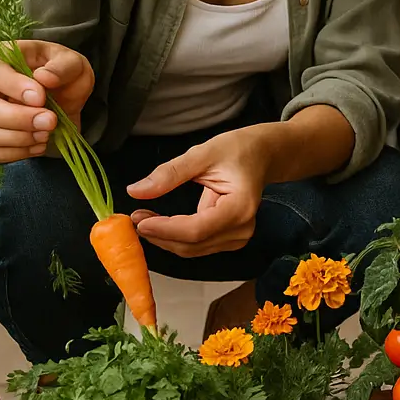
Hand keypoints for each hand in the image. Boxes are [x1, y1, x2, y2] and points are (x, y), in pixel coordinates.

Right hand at [0, 40, 93, 162]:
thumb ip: (62, 66)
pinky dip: (16, 153)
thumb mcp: (72, 62)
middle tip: (49, 121)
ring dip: (18, 139)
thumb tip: (44, 77)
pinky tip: (38, 145)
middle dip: (17, 119)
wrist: (65, 98)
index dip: (14, 87)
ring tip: (46, 134)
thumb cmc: (62, 74)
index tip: (41, 97)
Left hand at [126, 126, 275, 257]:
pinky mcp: (229, 239)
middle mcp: (242, 228)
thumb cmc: (239, 149)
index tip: (139, 221)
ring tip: (144, 218)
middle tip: (135, 217)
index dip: (165, 229)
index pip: (196, 230)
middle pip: (192, 244)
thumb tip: (136, 190)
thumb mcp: (203, 153)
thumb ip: (170, 173)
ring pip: (192, 249)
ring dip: (165, 238)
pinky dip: (175, 238)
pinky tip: (161, 224)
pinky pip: (196, 245)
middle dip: (160, 235)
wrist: (263, 155)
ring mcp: (237, 237)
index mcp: (240, 207)